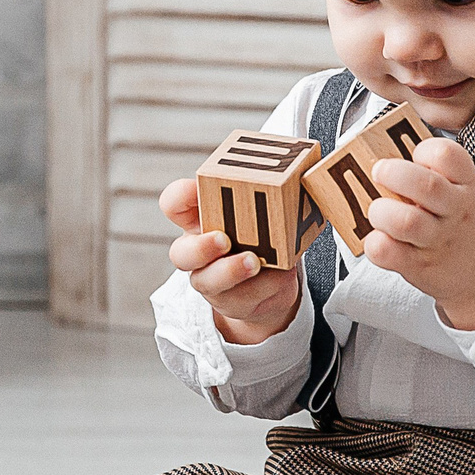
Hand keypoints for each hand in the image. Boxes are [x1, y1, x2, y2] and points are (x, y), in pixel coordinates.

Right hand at [159, 177, 302, 343]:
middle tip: (223, 239)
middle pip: (182, 253)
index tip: (194, 190)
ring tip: (254, 262)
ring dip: (231, 271)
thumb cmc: (260, 236)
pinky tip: (281, 275)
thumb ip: (267, 194)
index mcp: (199, 221)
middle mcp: (199, 253)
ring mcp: (214, 282)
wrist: (270, 283)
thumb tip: (299, 170)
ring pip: (210, 282)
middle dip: (202, 247)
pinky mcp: (235, 303)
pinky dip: (268, 285)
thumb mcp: (259, 213)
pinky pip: (247, 298)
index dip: (180, 196)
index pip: (175, 204)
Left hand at [363, 139, 474, 329]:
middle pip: (424, 185)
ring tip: (378, 210)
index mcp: (468, 186)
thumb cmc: (471, 224)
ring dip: (381, 210)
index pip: (447, 155)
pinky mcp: (419, 266)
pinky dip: (375, 243)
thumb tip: (393, 154)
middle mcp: (456, 212)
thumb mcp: (471, 191)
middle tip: (380, 172)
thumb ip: (444, 174)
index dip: (424, 151)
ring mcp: (438, 241)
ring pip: (405, 221)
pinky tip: (378, 238)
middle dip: (392, 172)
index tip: (415, 156)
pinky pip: (387, 252)